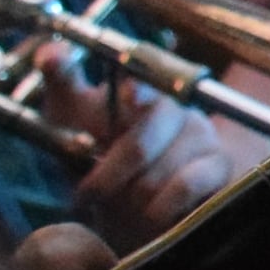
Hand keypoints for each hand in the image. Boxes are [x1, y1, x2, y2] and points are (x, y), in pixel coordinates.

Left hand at [32, 62, 231, 246]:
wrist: (133, 204)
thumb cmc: (98, 154)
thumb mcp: (70, 116)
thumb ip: (62, 79)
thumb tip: (49, 54)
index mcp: (144, 91)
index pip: (148, 79)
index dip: (138, 89)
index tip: (127, 96)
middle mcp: (178, 108)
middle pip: (140, 144)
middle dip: (107, 178)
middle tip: (87, 197)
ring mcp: (204, 136)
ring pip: (159, 172)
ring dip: (131, 200)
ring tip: (123, 207)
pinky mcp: (220, 167)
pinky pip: (186, 187)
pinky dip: (160, 208)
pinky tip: (151, 215)